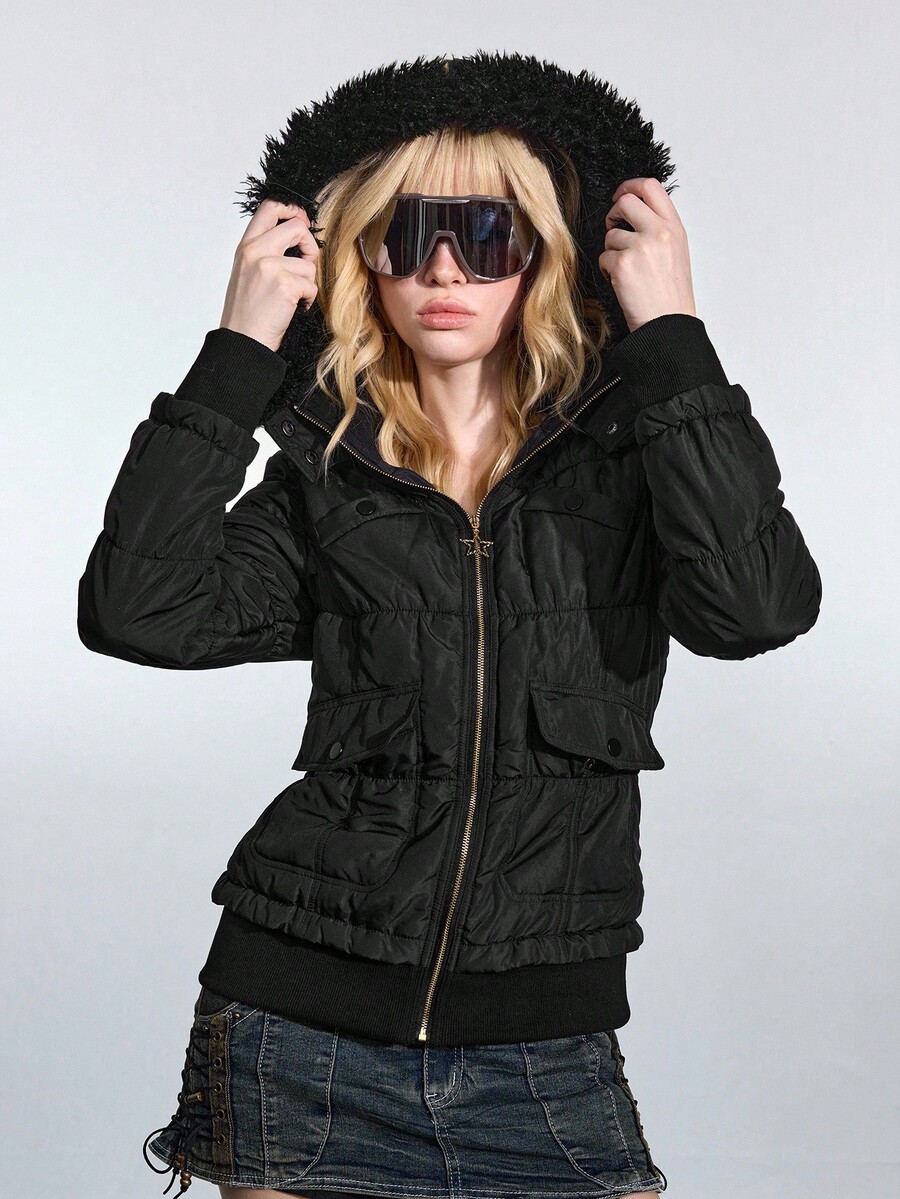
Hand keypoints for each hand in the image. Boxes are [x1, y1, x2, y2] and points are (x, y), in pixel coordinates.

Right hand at [219, 199, 319, 352]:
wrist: (242, 341)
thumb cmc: (247, 313)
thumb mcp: (248, 273)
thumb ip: (265, 252)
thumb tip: (297, 237)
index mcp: (246, 247)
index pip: (269, 208)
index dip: (292, 210)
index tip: (302, 221)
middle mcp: (255, 251)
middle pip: (297, 228)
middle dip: (310, 246)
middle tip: (307, 265)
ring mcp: (269, 266)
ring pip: (308, 264)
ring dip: (307, 283)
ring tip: (292, 297)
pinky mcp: (284, 284)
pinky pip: (311, 285)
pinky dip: (308, 299)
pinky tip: (293, 308)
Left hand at [598, 178, 696, 333]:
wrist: (667, 323)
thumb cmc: (670, 293)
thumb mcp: (676, 251)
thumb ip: (659, 228)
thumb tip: (635, 211)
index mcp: (674, 227)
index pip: (651, 187)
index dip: (630, 186)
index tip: (620, 195)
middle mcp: (659, 232)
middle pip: (626, 201)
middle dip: (614, 213)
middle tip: (614, 228)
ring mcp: (640, 246)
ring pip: (611, 234)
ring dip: (612, 251)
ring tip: (627, 270)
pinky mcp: (622, 264)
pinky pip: (604, 256)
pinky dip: (608, 269)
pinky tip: (622, 282)